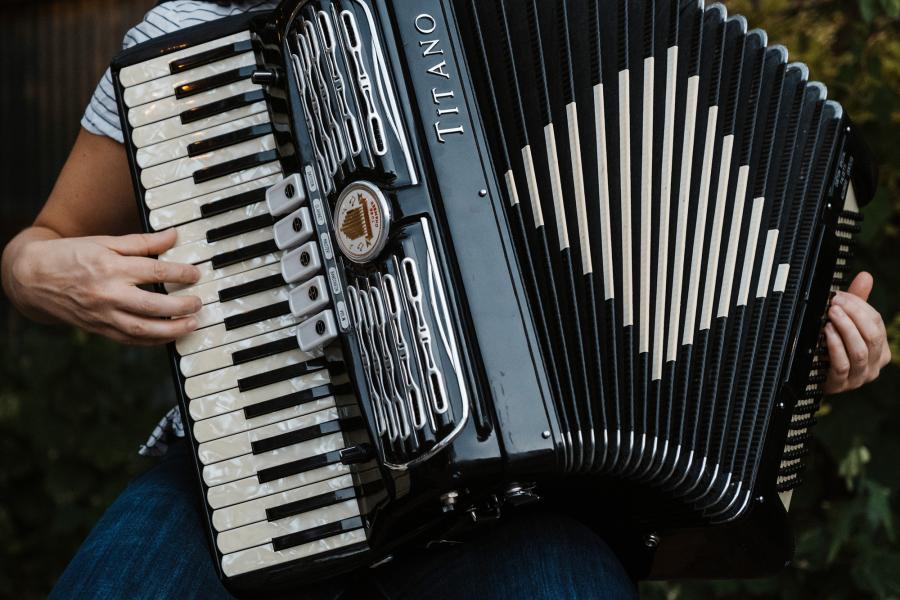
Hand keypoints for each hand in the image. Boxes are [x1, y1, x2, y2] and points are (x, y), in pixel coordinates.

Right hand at [9, 229, 200, 344]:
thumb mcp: (106, 242)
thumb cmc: (71, 255)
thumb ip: (142, 242)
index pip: (155, 271)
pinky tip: (168, 336)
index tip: (196, 274)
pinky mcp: (99, 329)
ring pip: (142, 329)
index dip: (181, 273)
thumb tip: (173, 235)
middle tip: (198, 303)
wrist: (32, 277)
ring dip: (171, 330)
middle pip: (153, 305)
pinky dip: (151, 340)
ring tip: (191, 324)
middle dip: (181, 306)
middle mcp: (108, 294)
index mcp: (112, 268)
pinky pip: (130, 339)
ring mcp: (103, 315)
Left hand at [823, 272, 890, 393]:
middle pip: (872, 337)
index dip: (859, 307)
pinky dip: (835, 347)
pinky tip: (826, 334)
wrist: (812, 376)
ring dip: (845, 330)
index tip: (840, 296)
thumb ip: (857, 301)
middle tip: (835, 304)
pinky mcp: (840, 384)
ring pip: (859, 351)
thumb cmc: (832, 347)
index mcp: (879, 349)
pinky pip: (841, 365)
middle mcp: (874, 364)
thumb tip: (866, 276)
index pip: (876, 323)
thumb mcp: (845, 323)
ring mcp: (858, 377)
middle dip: (854, 316)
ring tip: (831, 315)